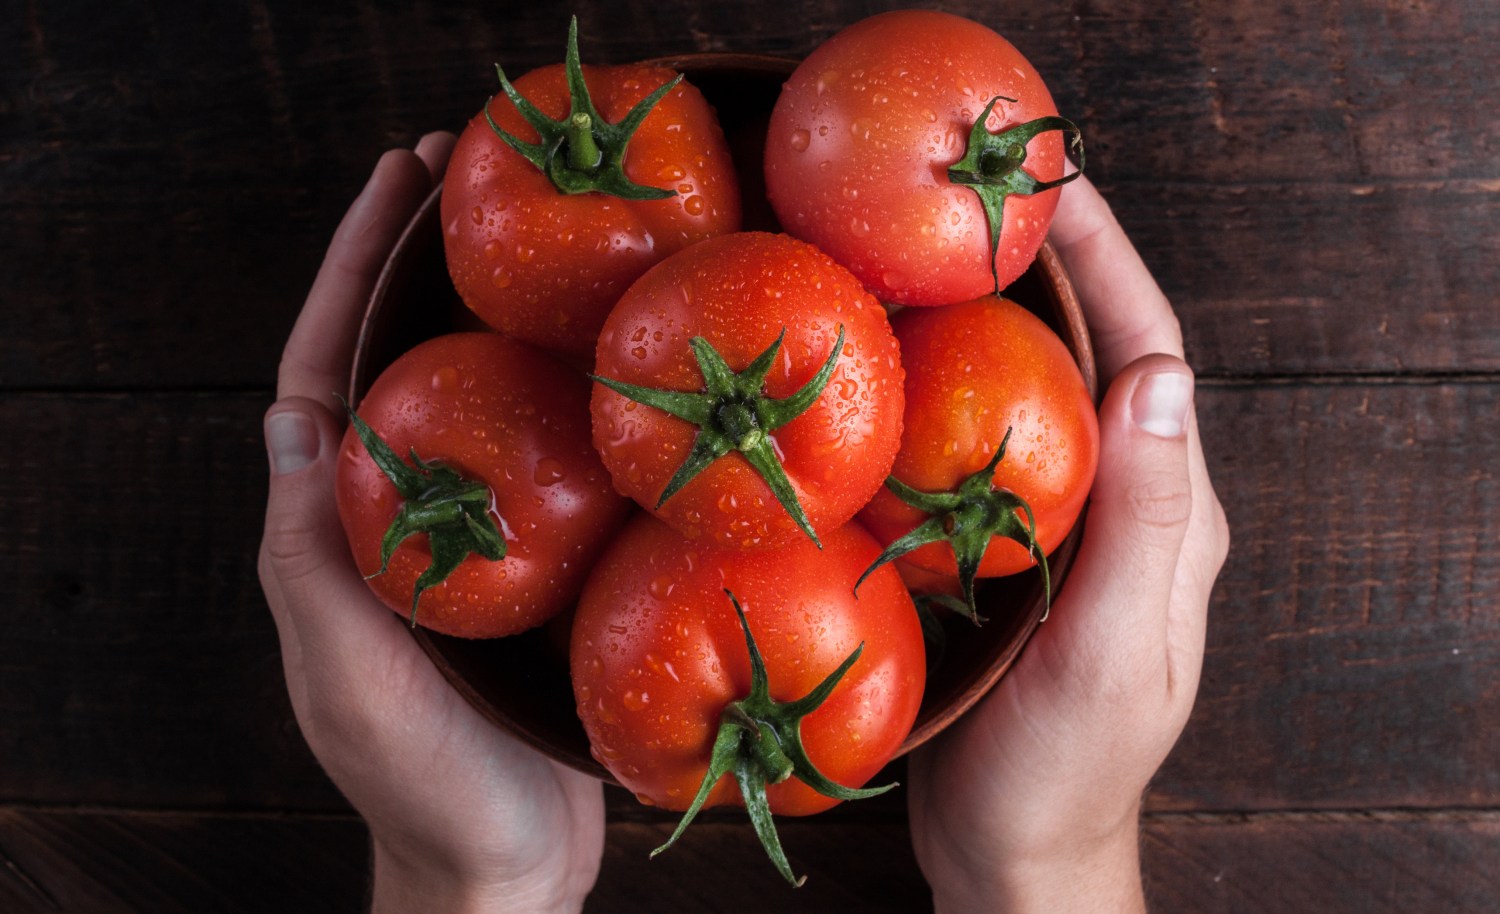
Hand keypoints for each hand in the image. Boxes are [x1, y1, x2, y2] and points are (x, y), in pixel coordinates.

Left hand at [257, 136, 604, 913]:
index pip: (326, 371)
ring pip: (472, 400)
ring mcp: (463, 537)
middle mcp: (391, 517)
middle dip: (421, 262)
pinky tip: (611, 361)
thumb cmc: (423, 784)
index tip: (396, 183)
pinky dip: (563, 395)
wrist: (505, 863)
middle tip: (471, 171)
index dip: (353, 271)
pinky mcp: (531, 565)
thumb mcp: (350, 676)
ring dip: (495, 312)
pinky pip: (539, 458)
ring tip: (546, 236)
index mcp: (333, 530)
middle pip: (398, 361)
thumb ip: (311, 561)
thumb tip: (291, 418)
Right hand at [907, 176, 1230, 912]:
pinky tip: (905, 362)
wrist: (1016, 847)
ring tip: (937, 248)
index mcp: (1169, 517)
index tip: (1057, 183)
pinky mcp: (1012, 549)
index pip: (1151, 356)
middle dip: (1054, 264)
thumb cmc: (1062, 769)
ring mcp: (1069, 526)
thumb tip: (1160, 376)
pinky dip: (957, 384)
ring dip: (1004, 314)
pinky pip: (991, 443)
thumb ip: (1142, 523)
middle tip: (982, 192)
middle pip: (1099, 354)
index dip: (1110, 262)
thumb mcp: (1110, 651)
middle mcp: (1128, 505)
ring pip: (1042, 391)